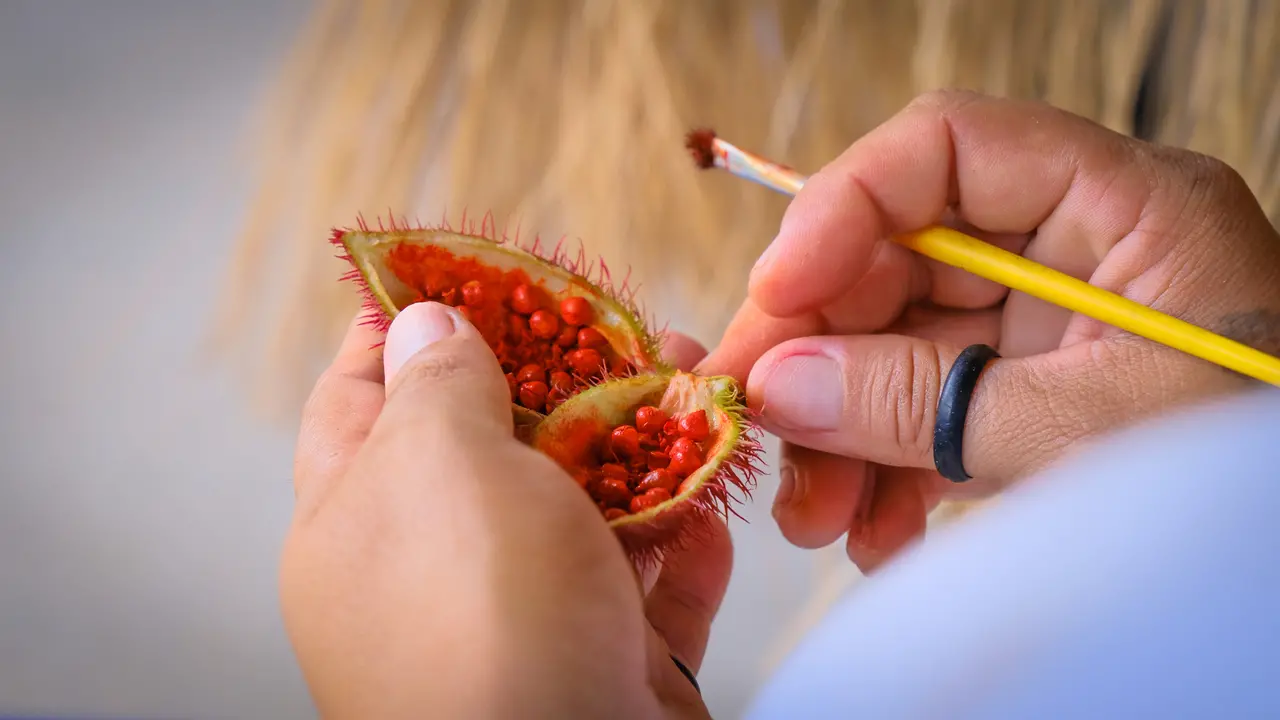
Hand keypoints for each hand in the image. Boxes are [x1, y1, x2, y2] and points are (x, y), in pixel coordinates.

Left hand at [281, 302, 729, 718]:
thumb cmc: (482, 621)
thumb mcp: (439, 464)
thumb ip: (436, 382)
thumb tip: (420, 323)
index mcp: (358, 522)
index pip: (359, 395)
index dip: (405, 323)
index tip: (465, 270)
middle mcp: (435, 569)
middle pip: (496, 443)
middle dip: (568, 378)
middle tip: (628, 327)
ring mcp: (525, 619)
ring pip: (587, 508)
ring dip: (650, 449)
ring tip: (703, 391)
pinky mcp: (605, 662)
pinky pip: (649, 583)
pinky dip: (685, 542)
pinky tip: (713, 505)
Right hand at [700, 90, 1279, 572]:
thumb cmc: (1236, 480)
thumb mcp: (1079, 434)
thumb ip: (920, 403)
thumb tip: (776, 385)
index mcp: (1124, 205)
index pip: (948, 147)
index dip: (842, 209)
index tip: (774, 296)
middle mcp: (1074, 248)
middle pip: (899, 256)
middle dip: (820, 353)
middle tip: (755, 427)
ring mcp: (1047, 324)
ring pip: (899, 343)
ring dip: (843, 431)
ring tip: (813, 519)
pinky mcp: (1031, 390)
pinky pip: (931, 405)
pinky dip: (891, 468)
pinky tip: (873, 533)